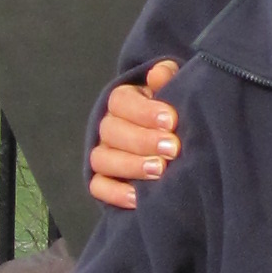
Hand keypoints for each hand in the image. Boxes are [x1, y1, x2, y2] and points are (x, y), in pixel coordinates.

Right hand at [88, 60, 181, 212]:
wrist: (173, 139)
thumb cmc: (173, 113)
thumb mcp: (173, 91)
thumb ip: (168, 79)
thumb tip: (159, 74)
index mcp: (123, 101)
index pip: (120, 101)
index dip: (144, 111)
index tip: (171, 120)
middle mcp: (108, 127)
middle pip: (111, 131)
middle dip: (143, 140)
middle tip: (172, 148)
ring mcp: (103, 154)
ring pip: (102, 159)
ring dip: (130, 165)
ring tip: (160, 170)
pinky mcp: (102, 181)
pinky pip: (98, 187)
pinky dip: (114, 193)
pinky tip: (138, 197)